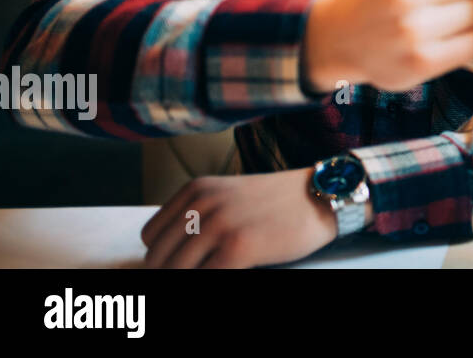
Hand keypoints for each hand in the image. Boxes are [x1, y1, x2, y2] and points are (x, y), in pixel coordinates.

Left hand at [141, 168, 337, 268]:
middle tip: (202, 271)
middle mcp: (202, 204)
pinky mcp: (238, 247)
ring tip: (215, 271)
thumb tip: (167, 258)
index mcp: (195, 190)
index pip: (150, 237)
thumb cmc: (278, 203)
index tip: (182, 265)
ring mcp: (219, 225)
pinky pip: (205, 278)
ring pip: (175, 271)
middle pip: (158, 258)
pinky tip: (230, 273)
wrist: (322, 196)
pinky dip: (209, 283)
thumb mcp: (228, 197)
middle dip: (172, 273)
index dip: (163, 258)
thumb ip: (197, 218)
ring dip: (188, 277)